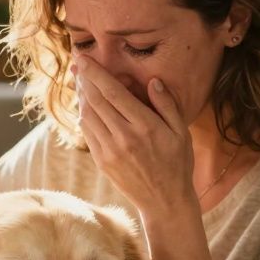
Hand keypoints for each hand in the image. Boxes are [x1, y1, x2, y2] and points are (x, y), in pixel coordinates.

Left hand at [74, 56, 196, 215]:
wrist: (164, 201)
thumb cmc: (177, 163)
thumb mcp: (181, 132)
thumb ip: (167, 105)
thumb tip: (152, 81)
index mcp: (145, 126)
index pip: (113, 92)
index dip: (96, 73)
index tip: (84, 58)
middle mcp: (124, 137)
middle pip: (96, 100)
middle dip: (84, 79)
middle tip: (78, 64)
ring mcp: (110, 150)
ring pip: (87, 115)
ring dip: (82, 96)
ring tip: (81, 81)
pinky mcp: (101, 161)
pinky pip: (87, 132)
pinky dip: (84, 115)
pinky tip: (86, 106)